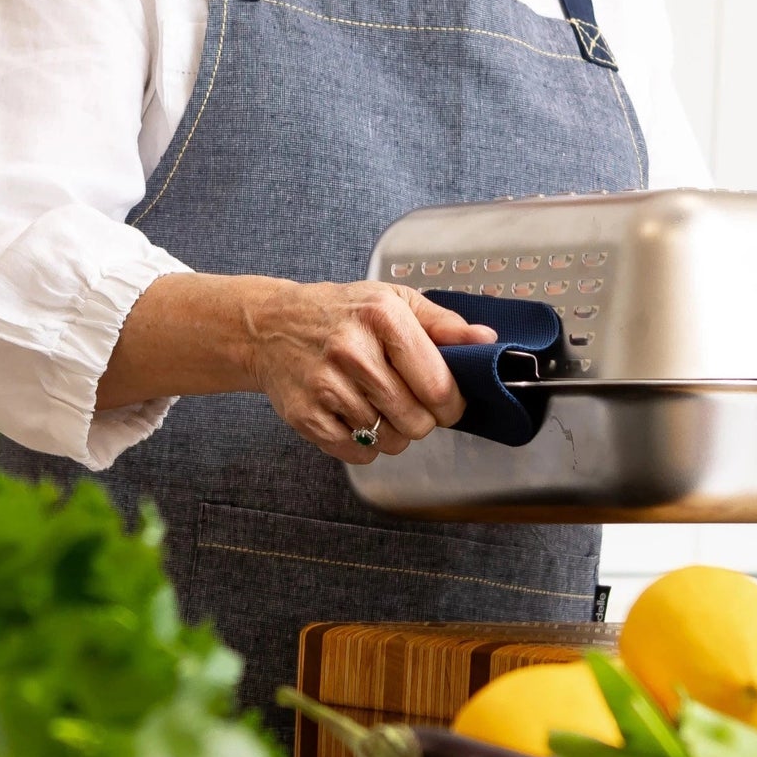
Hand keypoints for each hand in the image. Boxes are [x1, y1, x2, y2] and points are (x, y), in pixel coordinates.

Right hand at [239, 280, 495, 463]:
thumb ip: (444, 324)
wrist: (271, 327)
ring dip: (394, 432)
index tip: (451, 403)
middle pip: (416, 420)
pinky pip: (358, 454)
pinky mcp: (305, 417)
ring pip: (389, 440)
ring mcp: (325, 386)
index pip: (437, 385)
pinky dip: (366, 445)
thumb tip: (486, 342)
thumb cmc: (342, 313)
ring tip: (380, 405)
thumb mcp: (395, 301)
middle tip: (411, 402)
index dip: (453, 404)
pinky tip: (357, 417)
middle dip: (424, 419)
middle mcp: (352, 351)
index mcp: (382, 317)